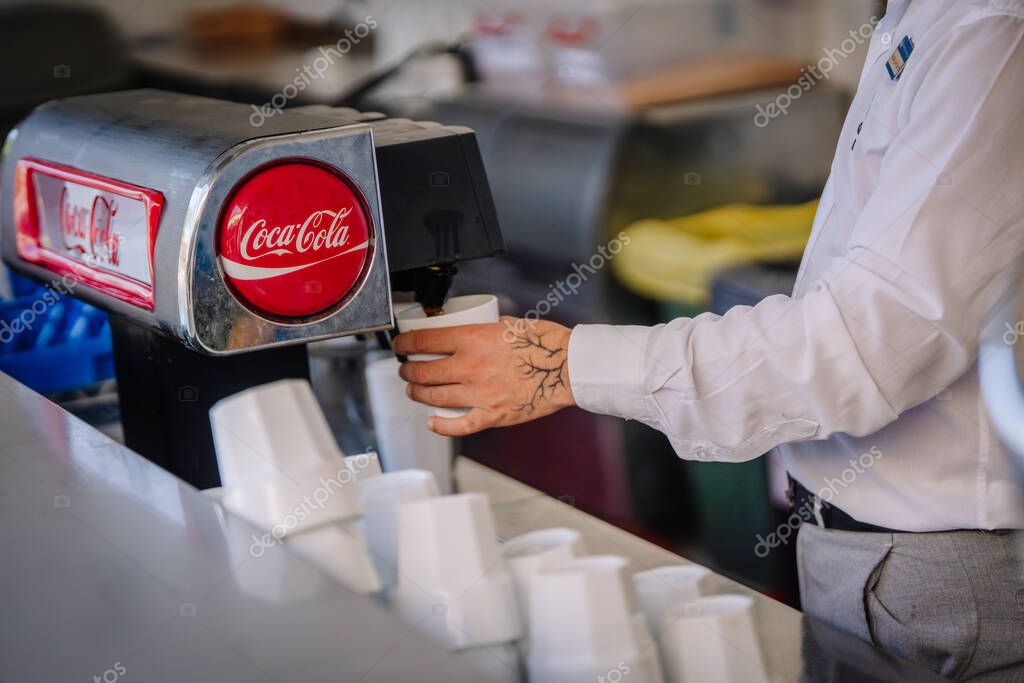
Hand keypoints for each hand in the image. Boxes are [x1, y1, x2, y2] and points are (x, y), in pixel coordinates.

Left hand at [394, 317, 575, 435]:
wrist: (568, 367)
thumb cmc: (544, 343)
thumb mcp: (506, 323)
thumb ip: (481, 330)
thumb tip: (464, 330)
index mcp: (472, 339)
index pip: (423, 341)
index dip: (404, 343)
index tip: (400, 345)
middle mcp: (470, 367)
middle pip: (423, 371)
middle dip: (407, 371)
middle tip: (406, 369)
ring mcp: (479, 394)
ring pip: (434, 398)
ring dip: (418, 394)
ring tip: (414, 390)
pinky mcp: (492, 415)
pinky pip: (459, 425)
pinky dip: (441, 425)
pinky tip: (432, 421)